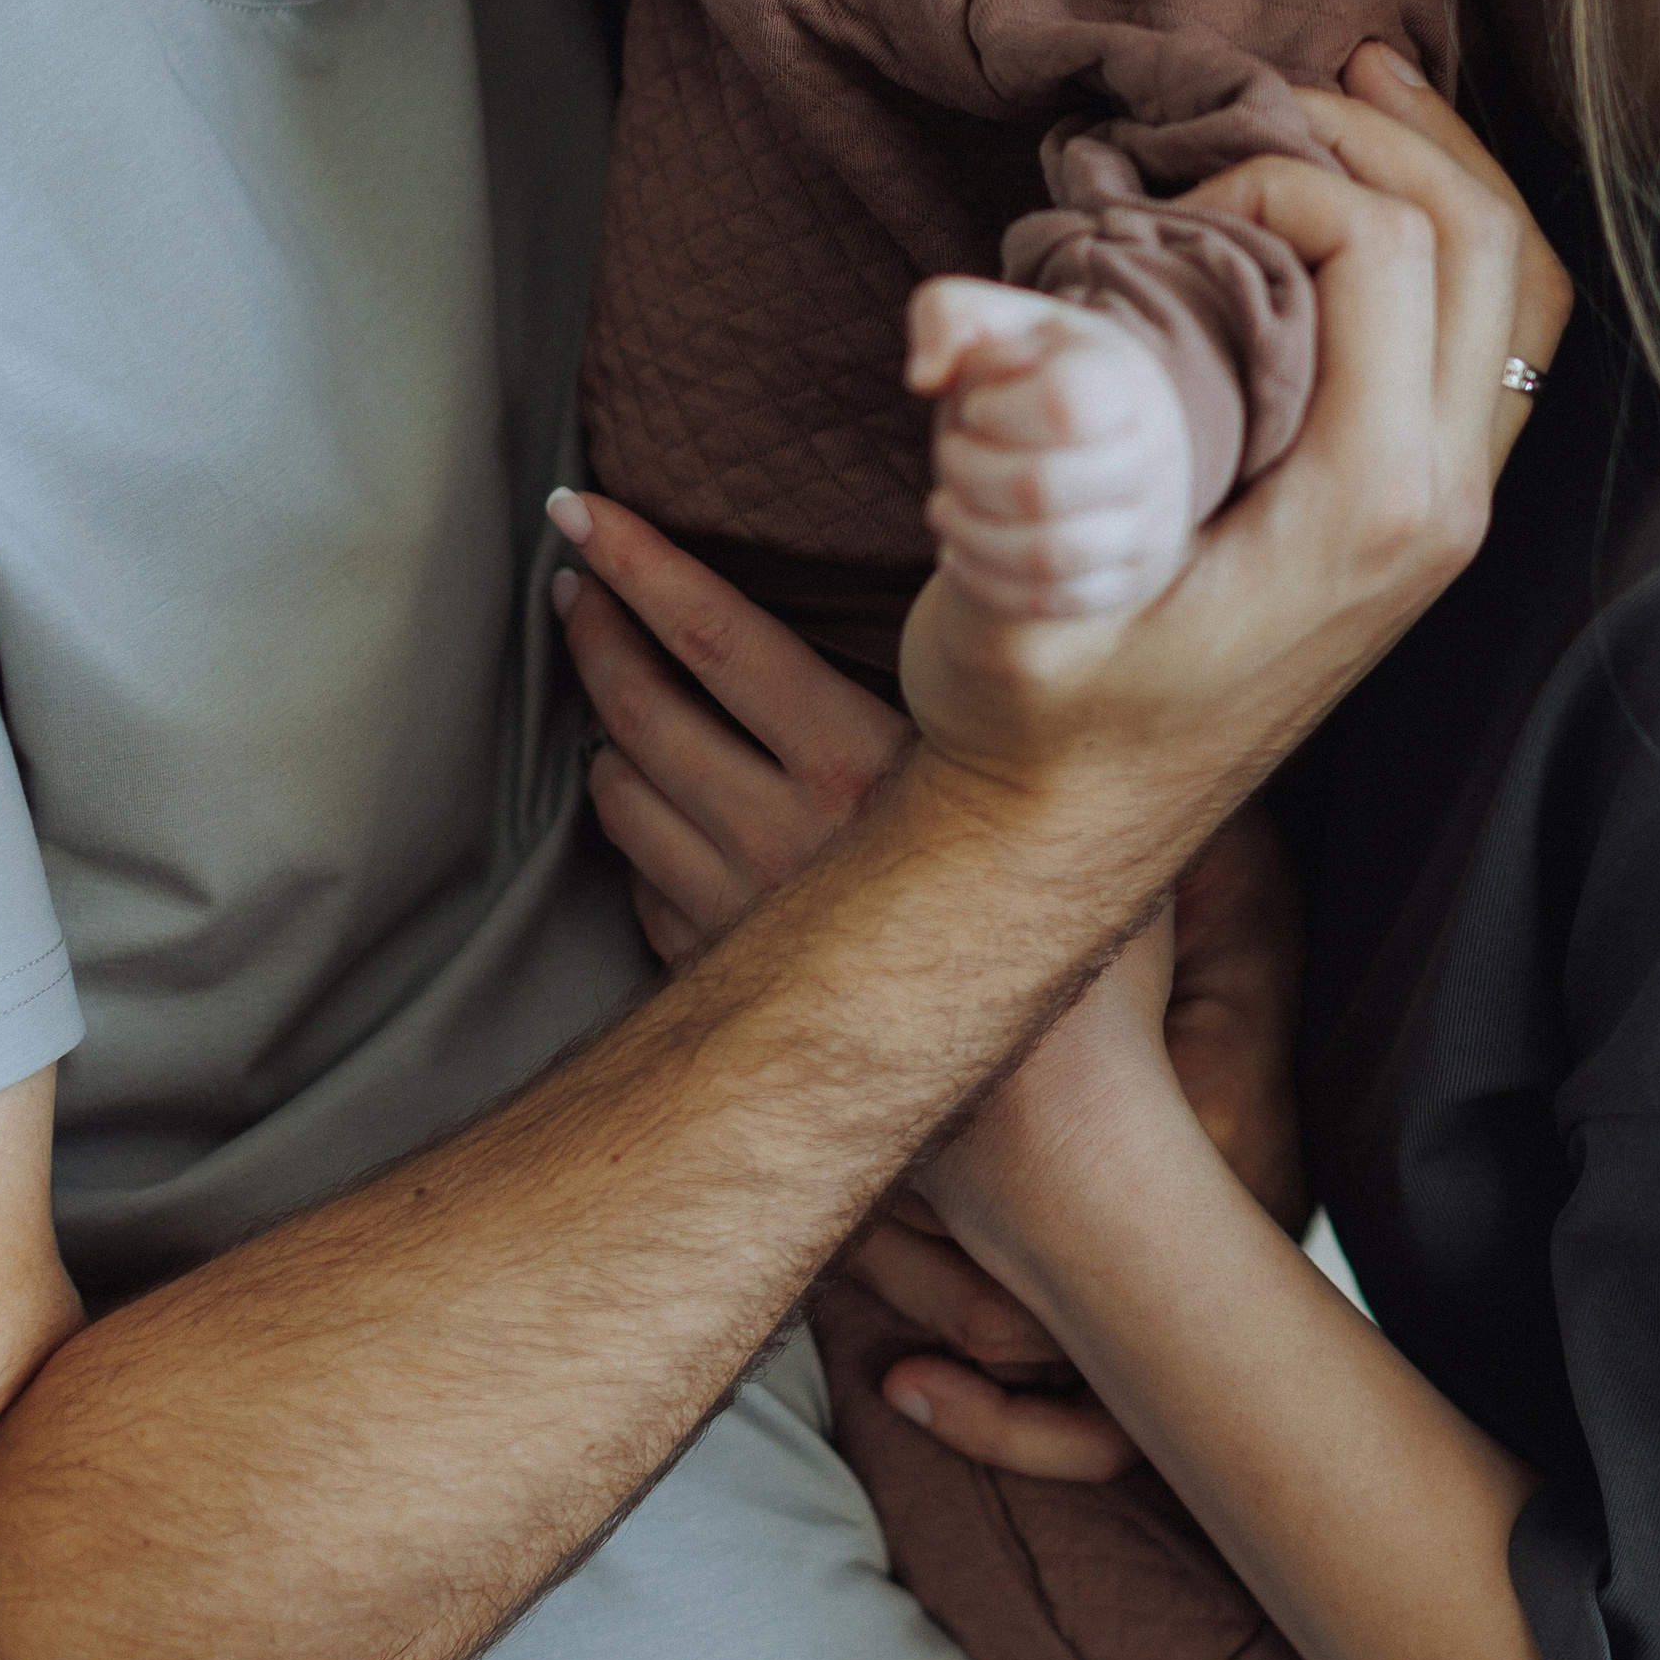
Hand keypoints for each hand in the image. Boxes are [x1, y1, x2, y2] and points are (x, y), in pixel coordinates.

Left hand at [552, 510, 1306, 1474]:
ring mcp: (740, 916)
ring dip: (606, 733)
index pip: (717, 636)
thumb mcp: (1087, 813)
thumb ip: (1044, 719)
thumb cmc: (1088, 975)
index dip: (641, 565)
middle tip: (571, 581)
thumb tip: (1053, 627)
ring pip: (629, 800)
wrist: (1050, 1146)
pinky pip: (649, 893)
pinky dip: (633, 841)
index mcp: (861, 763)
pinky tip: (637, 814)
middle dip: (598, 634)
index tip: (584, 512)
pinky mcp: (732, 985)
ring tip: (599, 684)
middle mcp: (781, 833)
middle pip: (648, 709)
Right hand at [886, 50, 1568, 805]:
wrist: (1063, 838)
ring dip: (1439, 175)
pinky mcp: (1417, 522)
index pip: (1381, 251)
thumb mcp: (998, 585)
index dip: (1275, 182)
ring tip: (1351, 98)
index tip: (1162, 211)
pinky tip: (1360, 208)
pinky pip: (1487, 349)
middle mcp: (1438, 508)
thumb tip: (952, 321)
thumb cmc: (1030, 717)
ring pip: (1511, 292)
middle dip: (1389, 136)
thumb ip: (992, 450)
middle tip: (1280, 88)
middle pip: (1483, 244)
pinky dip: (1444, 251)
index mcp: (1369, 509)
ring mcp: (1444, 519)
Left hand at [913, 284, 1196, 621]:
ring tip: (947, 507)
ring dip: (971, 533)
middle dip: (966, 473)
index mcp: (1121, 379)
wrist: (1104, 438)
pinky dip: (987, 580)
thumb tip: (924, 378)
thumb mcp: (996, 322)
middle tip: (952, 454)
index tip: (979, 404)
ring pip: (1045, 556)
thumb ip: (947, 315)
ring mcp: (1148, 526)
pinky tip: (961, 548)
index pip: (1061, 405)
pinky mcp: (1128, 581)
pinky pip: (1051, 601)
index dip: (995, 409)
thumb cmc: (1034, 374)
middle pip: (1039, 488)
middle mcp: (1152, 455)